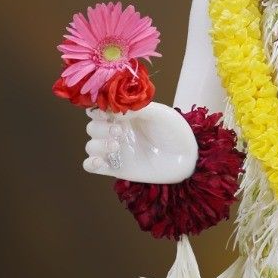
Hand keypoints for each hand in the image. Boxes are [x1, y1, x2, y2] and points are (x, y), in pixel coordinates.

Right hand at [82, 102, 197, 184]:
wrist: (187, 158)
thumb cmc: (175, 132)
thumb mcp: (160, 114)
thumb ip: (137, 109)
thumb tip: (114, 109)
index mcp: (125, 115)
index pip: (99, 109)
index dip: (97, 109)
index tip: (105, 112)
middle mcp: (117, 131)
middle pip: (92, 127)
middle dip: (101, 128)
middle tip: (120, 131)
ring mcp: (116, 150)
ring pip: (91, 146)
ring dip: (98, 144)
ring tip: (117, 145)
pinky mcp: (116, 168)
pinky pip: (92, 166)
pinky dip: (90, 163)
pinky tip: (99, 161)